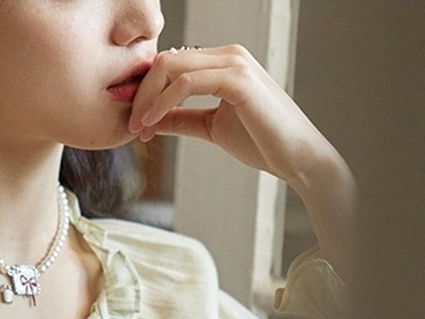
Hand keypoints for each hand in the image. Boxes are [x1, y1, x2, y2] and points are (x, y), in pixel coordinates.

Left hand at [128, 44, 341, 192]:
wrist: (294, 157)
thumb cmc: (260, 142)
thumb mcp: (210, 128)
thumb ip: (182, 119)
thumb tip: (151, 120)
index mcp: (222, 62)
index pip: (172, 64)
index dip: (146, 90)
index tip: (134, 121)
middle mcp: (228, 55)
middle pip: (166, 60)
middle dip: (141, 92)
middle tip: (130, 124)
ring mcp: (234, 63)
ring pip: (172, 67)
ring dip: (148, 99)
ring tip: (139, 128)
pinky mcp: (238, 79)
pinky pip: (188, 83)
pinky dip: (164, 103)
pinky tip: (153, 124)